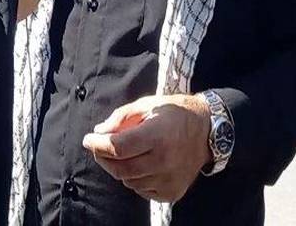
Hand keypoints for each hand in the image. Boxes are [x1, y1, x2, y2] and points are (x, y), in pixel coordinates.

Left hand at [82, 94, 210, 203]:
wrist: (207, 131)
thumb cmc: (174, 114)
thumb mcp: (148, 104)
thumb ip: (121, 117)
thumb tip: (99, 132)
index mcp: (157, 135)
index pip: (118, 147)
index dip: (98, 145)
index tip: (88, 139)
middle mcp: (164, 161)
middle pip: (120, 168)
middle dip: (103, 158)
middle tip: (99, 148)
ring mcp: (169, 179)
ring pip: (129, 181)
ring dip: (120, 168)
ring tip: (125, 153)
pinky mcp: (172, 192)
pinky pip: (142, 190)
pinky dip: (135, 179)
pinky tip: (141, 164)